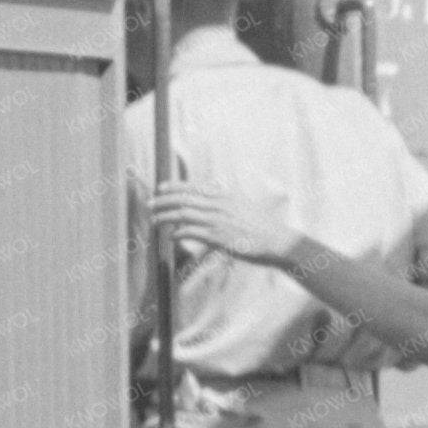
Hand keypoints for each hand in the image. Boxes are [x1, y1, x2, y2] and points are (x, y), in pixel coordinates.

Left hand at [151, 180, 299, 265]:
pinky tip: (172, 236)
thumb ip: (226, 202)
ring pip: (183, 215)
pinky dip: (178, 233)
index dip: (174, 186)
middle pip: (183, 199)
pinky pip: (191, 233)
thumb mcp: (244, 206)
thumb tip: (214, 197)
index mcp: (224, 196)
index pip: (193, 187)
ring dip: (165, 217)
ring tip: (154, 220)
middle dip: (162, 201)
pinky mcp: (218, 237)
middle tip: (149, 205)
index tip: (160, 188)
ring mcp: (218, 221)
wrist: (278, 240)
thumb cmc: (263, 226)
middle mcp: (219, 205)